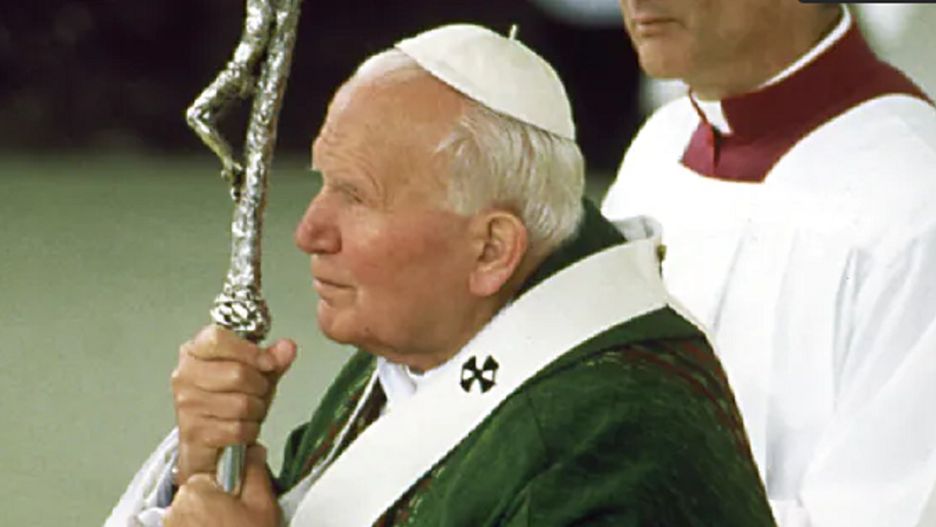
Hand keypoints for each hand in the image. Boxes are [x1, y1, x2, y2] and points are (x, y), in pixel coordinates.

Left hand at [165, 445, 280, 526]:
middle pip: (200, 494)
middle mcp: (175, 508)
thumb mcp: (263, 506)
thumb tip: (252, 451)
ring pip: (191, 515)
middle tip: (236, 523)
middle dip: (216, 505)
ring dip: (205, 523)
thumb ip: (256, 472)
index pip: (213, 474)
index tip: (239, 502)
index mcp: (196, 489)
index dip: (230, 487)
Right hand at [171, 325, 295, 483]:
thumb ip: (272, 358)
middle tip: (260, 390)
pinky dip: (250, 430)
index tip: (269, 362)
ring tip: (251, 409)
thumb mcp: (254, 372)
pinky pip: (238, 429)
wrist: (207, 437)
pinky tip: (243, 426)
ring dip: (257, 410)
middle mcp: (185, 376)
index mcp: (195, 351)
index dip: (250, 351)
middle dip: (260, 385)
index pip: (218, 339)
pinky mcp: (194, 434)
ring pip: (241, 404)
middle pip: (237, 373)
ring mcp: (187, 405)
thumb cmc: (227, 398)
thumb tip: (287, 348)